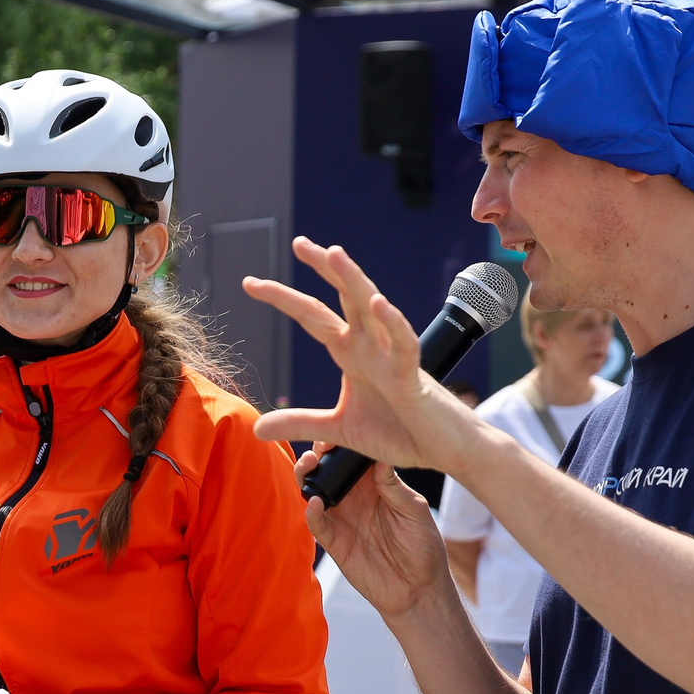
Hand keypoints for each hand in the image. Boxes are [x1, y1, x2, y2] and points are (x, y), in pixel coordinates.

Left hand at [245, 237, 476, 472]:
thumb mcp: (340, 429)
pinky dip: (393, 323)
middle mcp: (371, 346)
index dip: (284, 298)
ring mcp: (392, 357)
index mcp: (352, 354)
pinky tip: (379, 303)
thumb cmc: (400, 432)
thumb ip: (300, 423)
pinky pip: (404, 344)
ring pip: (372, 309)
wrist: (442, 450)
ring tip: (333, 254)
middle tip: (298, 242)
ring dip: (353, 281)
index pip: (313, 317)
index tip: (251, 282)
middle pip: (343, 298)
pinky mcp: (413, 377)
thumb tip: (257, 427)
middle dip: (322, 269)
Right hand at [303, 452, 454, 620]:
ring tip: (309, 465)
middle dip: (317, 455)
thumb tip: (379, 457)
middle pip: (327, 469)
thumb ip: (393, 487)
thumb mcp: (414, 511)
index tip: (337, 428)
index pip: (352, 457)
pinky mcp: (334, 541)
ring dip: (307, 477)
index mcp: (374, 484)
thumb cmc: (423, 546)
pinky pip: (317, 524)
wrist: (419, 588)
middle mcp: (354, 497)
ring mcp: (342, 518)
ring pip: (313, 492)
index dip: (342, 442)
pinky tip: (315, 504)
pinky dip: (312, 513)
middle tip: (317, 447)